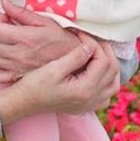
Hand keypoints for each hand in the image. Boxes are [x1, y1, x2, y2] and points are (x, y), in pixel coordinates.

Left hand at [0, 3, 82, 82]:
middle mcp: (18, 54)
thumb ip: (22, 13)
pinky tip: (0, 59)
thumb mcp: (45, 21)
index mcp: (25, 38)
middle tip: (4, 29)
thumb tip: (5, 3)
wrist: (75, 61)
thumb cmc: (62, 40)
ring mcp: (17, 67)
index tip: (5, 18)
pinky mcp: (18, 76)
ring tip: (3, 42)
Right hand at [0, 35, 119, 123]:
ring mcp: (92, 105)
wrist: (25, 102)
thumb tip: (90, 45)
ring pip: (114, 83)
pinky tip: (96, 71)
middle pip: (113, 70)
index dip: (94, 43)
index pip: (103, 61)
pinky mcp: (88, 106)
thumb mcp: (53, 68)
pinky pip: (108, 93)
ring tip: (96, 52)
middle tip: (90, 39)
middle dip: (104, 51)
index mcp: (85, 89)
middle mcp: (92, 99)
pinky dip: (107, 80)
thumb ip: (76, 57)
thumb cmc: (35, 85)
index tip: (80, 34)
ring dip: (109, 65)